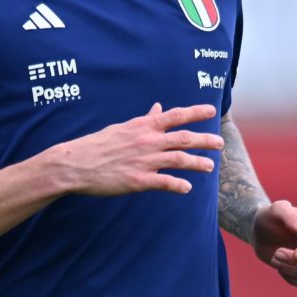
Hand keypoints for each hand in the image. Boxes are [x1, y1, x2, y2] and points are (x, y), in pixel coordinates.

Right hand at [49, 103, 224, 195]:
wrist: (76, 163)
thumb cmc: (98, 144)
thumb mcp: (123, 127)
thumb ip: (144, 120)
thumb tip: (158, 108)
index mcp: (143, 126)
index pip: (175, 115)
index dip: (195, 112)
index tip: (211, 110)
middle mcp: (147, 141)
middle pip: (183, 138)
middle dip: (205, 140)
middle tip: (220, 143)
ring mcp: (144, 161)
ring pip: (179, 160)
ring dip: (197, 163)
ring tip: (210, 166)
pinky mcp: (138, 181)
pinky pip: (164, 182)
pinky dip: (178, 185)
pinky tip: (187, 188)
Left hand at [251, 200, 296, 288]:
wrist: (261, 232)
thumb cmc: (270, 218)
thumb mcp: (276, 210)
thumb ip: (289, 215)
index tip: (296, 254)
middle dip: (296, 261)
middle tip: (277, 253)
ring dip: (292, 270)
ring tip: (275, 258)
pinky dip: (292, 278)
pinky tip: (280, 267)